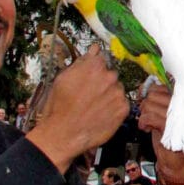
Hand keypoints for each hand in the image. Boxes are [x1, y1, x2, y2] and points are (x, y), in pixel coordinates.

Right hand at [25, 45, 130, 172]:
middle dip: (102, 82)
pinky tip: (101, 114)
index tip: (91, 76)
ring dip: (109, 95)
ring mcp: (118, 93)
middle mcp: (109, 77)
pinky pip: (121, 103)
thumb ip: (82, 62)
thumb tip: (93, 50)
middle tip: (89, 95)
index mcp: (94, 66)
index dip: (95, 68)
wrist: (63, 134)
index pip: (101, 58)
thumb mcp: (63, 78)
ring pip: (116, 89)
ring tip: (94, 107)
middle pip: (110, 74)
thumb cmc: (59, 107)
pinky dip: (114, 108)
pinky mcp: (123, 108)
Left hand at [138, 85, 183, 184]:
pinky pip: (149, 116)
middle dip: (145, 105)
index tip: (145, 100)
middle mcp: (182, 104)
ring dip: (144, 115)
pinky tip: (146, 128)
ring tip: (149, 124)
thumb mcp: (161, 114)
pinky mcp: (171, 126)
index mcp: (181, 99)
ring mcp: (178, 114)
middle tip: (148, 117)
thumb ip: (154, 100)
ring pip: (149, 104)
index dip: (148, 91)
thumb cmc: (167, 137)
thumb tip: (142, 88)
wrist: (174, 162)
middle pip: (153, 93)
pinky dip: (143, 122)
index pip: (161, 84)